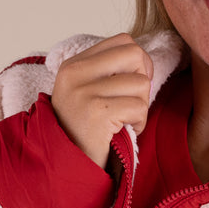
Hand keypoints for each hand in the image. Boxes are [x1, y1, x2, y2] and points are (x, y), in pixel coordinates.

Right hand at [50, 33, 153, 167]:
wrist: (65, 166)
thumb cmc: (83, 132)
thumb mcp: (86, 93)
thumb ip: (107, 73)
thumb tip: (143, 59)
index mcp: (73, 65)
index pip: (122, 40)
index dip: (138, 61)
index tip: (133, 83)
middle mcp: (76, 73)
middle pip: (134, 54)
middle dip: (144, 78)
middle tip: (133, 101)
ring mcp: (84, 92)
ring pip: (141, 83)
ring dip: (140, 106)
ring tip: (124, 121)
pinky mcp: (97, 113)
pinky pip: (138, 107)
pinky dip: (139, 123)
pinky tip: (124, 132)